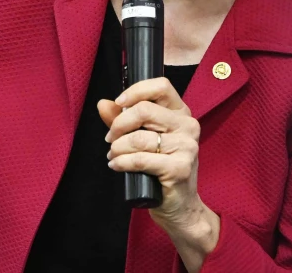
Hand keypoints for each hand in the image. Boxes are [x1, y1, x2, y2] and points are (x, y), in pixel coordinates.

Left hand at [98, 77, 219, 269]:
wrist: (180, 205)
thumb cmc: (161, 170)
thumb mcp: (142, 139)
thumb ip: (123, 119)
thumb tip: (103, 104)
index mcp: (181, 113)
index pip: (161, 86)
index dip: (136, 90)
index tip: (119, 103)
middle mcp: (188, 126)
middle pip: (144, 110)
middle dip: (119, 124)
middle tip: (110, 138)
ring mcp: (186, 147)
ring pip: (138, 137)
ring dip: (117, 147)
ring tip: (114, 155)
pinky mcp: (179, 168)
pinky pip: (140, 159)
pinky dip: (122, 162)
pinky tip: (116, 165)